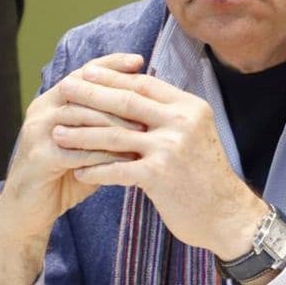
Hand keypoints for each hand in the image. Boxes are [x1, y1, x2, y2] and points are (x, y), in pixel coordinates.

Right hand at [0, 54, 144, 283]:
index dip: (111, 64)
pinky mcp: (38, 157)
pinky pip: (77, 151)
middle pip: (85, 91)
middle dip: (119, 93)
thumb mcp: (88, 144)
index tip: (139, 60)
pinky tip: (127, 159)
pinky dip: (104, 154)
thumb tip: (150, 110)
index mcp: (52, 100)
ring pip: (82, 118)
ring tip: (144, 129)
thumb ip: (108, 126)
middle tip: (150, 100)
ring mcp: (37, 132)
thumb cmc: (65, 174)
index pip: (84, 72)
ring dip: (115, 124)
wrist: (27, 212)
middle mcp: (42, 109)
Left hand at [54, 63, 267, 259]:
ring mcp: (170, 148)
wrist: (227, 214)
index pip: (144, 83)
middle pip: (126, 102)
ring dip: (82, 133)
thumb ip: (168, 114)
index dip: (112, 77)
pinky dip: (95, 169)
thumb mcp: (195, 132)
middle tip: (64, 88)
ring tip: (58, 132)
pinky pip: (117, 169)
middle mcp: (181, 122)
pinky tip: (77, 169)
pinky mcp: (159, 176)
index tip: (86, 72)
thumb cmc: (206, 174)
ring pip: (115, 135)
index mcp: (189, 107)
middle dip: (90, 94)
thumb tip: (136, 93)